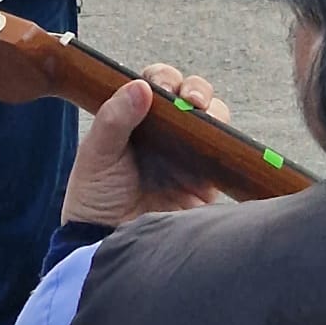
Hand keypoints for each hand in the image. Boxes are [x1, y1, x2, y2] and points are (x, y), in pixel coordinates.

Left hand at [62, 62, 229, 228]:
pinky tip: (222, 142)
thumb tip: (142, 86)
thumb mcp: (97, 155)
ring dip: (215, 111)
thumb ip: (114, 119)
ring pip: (214, 120)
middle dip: (197, 90)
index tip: (160, 85)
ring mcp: (188, 155)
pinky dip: (231, 144)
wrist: (108, 246)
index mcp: (136, 119)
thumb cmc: (95, 199)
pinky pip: (227, 155)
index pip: (156, 85)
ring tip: (206, 118)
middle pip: (192, 96)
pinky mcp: (206, 181)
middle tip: (192, 101)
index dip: (163, 78)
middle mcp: (165, 133)